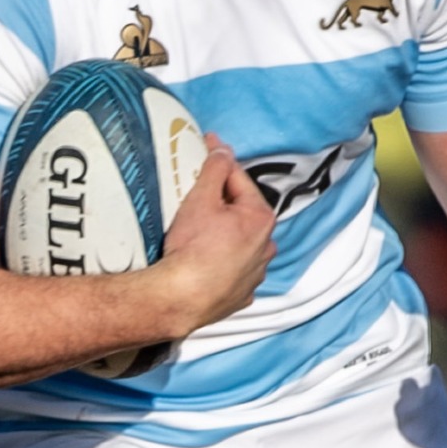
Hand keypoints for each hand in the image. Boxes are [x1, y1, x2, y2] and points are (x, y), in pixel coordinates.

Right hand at [157, 138, 275, 334]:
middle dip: (222, 201)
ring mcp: (255, 274)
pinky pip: (234, 269)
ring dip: (225, 233)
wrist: (180, 298)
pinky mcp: (241, 294)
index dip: (220, 162)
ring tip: (198, 233)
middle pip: (242, 212)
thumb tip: (222, 151)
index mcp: (260, 218)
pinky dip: (222, 261)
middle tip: (196, 196)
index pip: (239, 179)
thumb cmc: (192, 250)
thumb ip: (215, 169)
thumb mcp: (201, 199)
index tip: (207, 150)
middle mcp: (265, 246)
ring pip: (240, 242)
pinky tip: (204, 260)